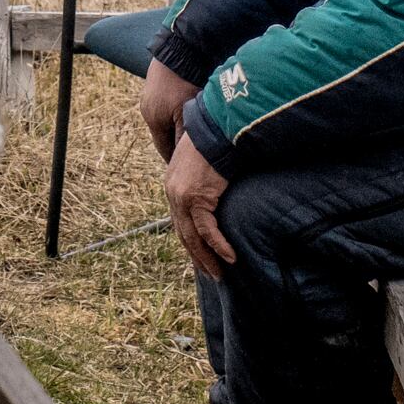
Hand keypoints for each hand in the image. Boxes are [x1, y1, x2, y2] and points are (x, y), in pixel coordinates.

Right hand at [137, 59, 197, 161]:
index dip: (174, 160)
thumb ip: (182, 138)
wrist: (180, 49)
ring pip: (165, 119)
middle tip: (191, 154)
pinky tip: (187, 111)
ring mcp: (150, 94)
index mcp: (153, 119)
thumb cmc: (185, 83)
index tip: (186, 169)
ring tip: (191, 133)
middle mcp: (147, 108)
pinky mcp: (157, 83)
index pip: (163, 149)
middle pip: (163, 134)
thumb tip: (179, 160)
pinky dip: (176, 112)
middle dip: (175, 144)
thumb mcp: (186, 115)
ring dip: (176, 126)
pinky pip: (167, 105)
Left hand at [165, 131, 234, 276]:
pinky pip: (207, 231)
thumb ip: (205, 182)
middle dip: (197, 257)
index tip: (201, 257)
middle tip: (210, 273)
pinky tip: (230, 258)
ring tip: (219, 274)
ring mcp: (182, 198)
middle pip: (184, 234)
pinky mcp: (197, 199)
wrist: (217, 129)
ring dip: (207, 258)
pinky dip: (219, 246)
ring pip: (193, 237)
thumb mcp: (204, 165)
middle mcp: (173, 194)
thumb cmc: (215, 142)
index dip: (191, 241)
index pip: (180, 221)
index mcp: (173, 186)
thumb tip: (217, 193)